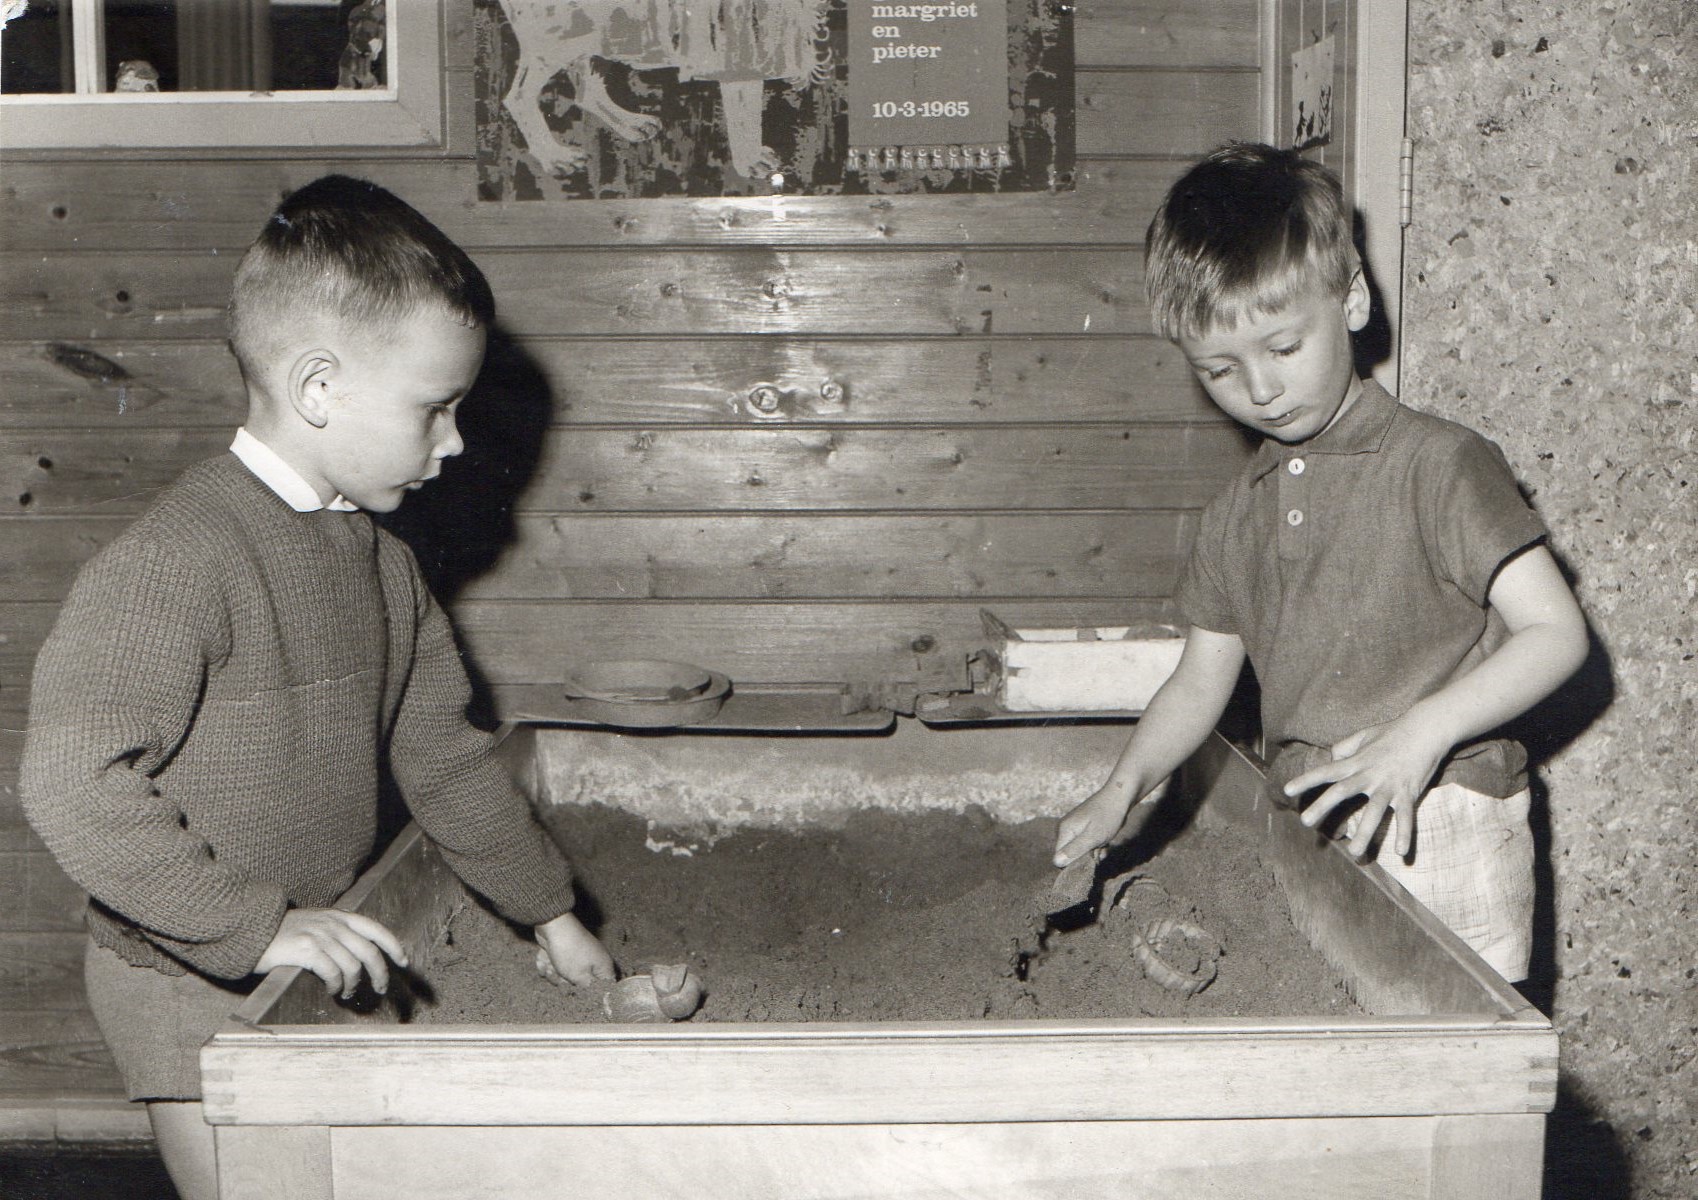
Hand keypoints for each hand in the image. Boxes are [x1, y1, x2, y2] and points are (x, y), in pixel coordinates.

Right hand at [255, 909, 406, 998]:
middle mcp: (333, 924)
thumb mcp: (316, 925)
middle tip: (379, 989)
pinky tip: (332, 990)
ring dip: (353, 984)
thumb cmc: (283, 934)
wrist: (251, 930)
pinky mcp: (306, 950)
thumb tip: (360, 959)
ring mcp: (320, 936)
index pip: (375, 929)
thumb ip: (337, 935)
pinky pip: (333, 973)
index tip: (404, 962)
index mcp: (339, 917)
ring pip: (352, 966)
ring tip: (347, 992)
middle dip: (380, 973)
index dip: (393, 946)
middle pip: (369, 951)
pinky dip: (337, 986)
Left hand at [533, 911, 616, 986]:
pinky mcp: (562, 951)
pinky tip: (545, 958)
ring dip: (553, 973)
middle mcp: (592, 961)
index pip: (604, 987)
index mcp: (602, 966)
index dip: (592, 994)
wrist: (552, 925)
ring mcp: (576, 955)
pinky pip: (554, 965)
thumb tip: (597, 999)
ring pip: (564, 975)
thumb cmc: (570, 951)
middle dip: (565, 982)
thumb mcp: (580, 977)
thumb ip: (588, 991)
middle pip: (579, 983)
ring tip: (551, 965)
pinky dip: (547, 964)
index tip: (579, 994)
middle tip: (561, 974)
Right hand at [1054, 779, 1157, 867]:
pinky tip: (1105, 842)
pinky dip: (1095, 846)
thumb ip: (1074, 850)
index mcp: (1064, 830)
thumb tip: (1056, 862)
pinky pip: (1085, 843)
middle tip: (1100, 850)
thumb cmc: (1107, 816)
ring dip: (1093, 852)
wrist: (1119, 797)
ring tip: (1104, 845)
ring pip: (1079, 850)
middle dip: (1086, 857)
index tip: (1090, 858)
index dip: (1074, 862)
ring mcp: (1073, 827)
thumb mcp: (1093, 836)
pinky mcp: (1082, 827)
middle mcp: (1065, 829)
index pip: (1059, 858)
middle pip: (1069, 855)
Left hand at [1283, 713, 1449, 858]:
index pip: (1326, 771)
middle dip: (1323, 806)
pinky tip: (1401, 853)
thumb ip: (1344, 747)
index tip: (1287, 790)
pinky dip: (1404, 834)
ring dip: (1364, 833)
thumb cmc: (1393, 731)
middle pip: (1342, 791)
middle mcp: (1369, 774)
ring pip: (1374, 812)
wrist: (1426, 729)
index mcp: (1357, 761)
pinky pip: (1406, 817)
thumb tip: (1331, 759)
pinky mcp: (1408, 793)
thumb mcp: (1364, 735)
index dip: (1306, 780)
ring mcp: (1389, 785)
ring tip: (1354, 853)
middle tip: (1305, 822)